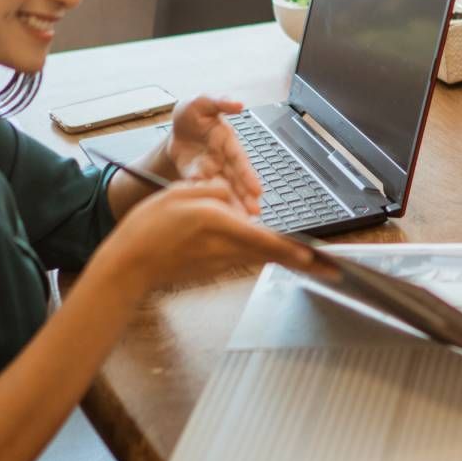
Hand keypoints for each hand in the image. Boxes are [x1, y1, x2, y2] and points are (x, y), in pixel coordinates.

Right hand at [97, 179, 314, 293]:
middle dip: (304, 262)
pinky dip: (262, 255)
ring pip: (261, 256)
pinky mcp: (216, 268)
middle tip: (332, 269)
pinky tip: (274, 252)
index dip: (295, 250)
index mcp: (217, 224)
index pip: (266, 239)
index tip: (318, 258)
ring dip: (286, 257)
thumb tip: (234, 193)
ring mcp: (221, 262)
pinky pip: (245, 258)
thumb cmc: (148, 228)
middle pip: (272, 254)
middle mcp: (225, 248)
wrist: (129, 264)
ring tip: (315, 263)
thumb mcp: (180, 193)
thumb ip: (214, 191)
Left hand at [163, 95, 263, 215]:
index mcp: (227, 141)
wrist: (175, 129)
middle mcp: (223, 159)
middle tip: (252, 214)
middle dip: (244, 197)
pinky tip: (214, 215)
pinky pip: (201, 191)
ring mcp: (211, 171)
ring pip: (223, 190)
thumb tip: (239, 103)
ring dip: (231, 205)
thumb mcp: (202, 101)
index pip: (239, 160)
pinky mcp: (196, 179)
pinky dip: (207, 201)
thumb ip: (220, 101)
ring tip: (240, 221)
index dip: (248, 175)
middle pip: (235, 181)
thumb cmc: (192, 114)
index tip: (257, 190)